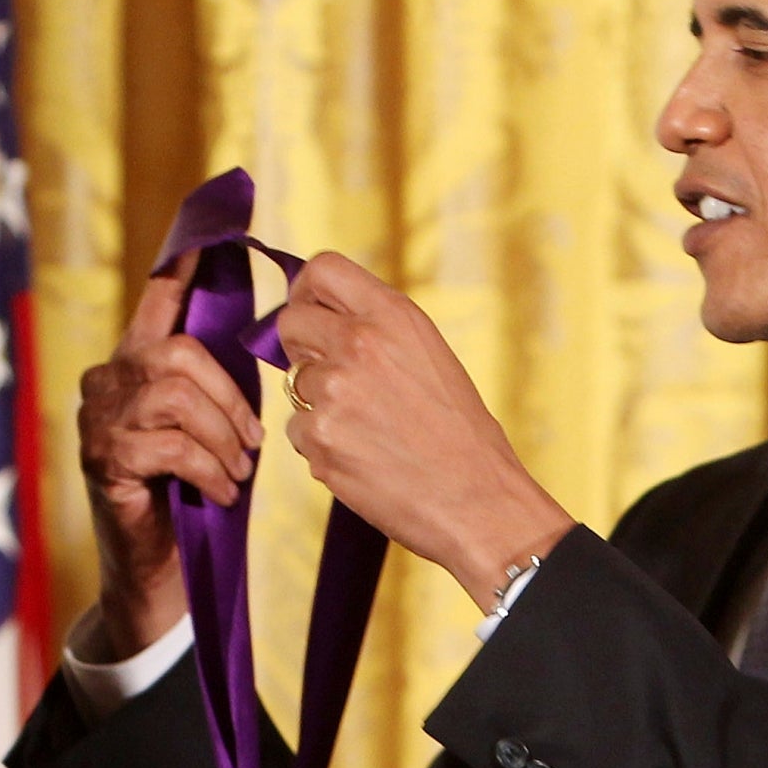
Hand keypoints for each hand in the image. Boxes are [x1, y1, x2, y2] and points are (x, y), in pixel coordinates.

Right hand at [76, 251, 263, 656]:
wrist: (158, 569)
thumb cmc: (191, 496)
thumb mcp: (212, 432)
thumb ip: (219, 388)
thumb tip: (268, 342)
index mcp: (135, 364)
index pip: (156, 303)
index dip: (180, 269)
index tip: (206, 237)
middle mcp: (107, 382)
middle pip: (176, 354)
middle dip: (229, 398)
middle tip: (254, 444)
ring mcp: (98, 420)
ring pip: (175, 398)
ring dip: (222, 439)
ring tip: (238, 474)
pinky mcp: (104, 459)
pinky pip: (169, 445)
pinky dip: (208, 469)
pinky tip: (222, 493)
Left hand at [277, 253, 572, 607]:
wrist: (477, 498)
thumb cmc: (460, 432)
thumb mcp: (428, 354)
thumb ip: (376, 331)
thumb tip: (321, 321)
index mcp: (392, 315)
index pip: (321, 270)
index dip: (305, 292)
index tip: (310, 312)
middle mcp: (359, 344)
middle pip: (290, 322)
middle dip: (300, 346)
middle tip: (330, 375)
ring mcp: (334, 391)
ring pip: (294, 385)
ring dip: (318, 404)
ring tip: (367, 429)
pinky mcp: (320, 438)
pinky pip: (299, 430)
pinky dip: (322, 445)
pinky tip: (363, 458)